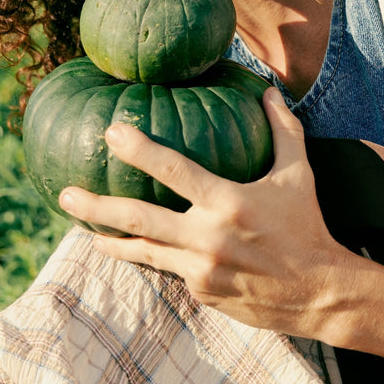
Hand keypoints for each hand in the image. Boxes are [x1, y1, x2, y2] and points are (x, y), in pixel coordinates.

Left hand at [58, 87, 350, 336]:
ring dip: (109, 238)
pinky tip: (129, 247)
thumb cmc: (307, 224)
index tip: (111, 132)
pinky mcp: (201, 293)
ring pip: (144, 251)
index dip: (140, 150)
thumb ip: (282, 130)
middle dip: (97, 206)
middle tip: (64, 194)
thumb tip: (268, 91)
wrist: (319, 293)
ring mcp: (201, 270)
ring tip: (82, 228)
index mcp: (229, 202)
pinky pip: (167, 268)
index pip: (174, 170)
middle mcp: (208, 238)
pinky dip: (149, 255)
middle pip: (139, 220)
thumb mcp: (299, 173)